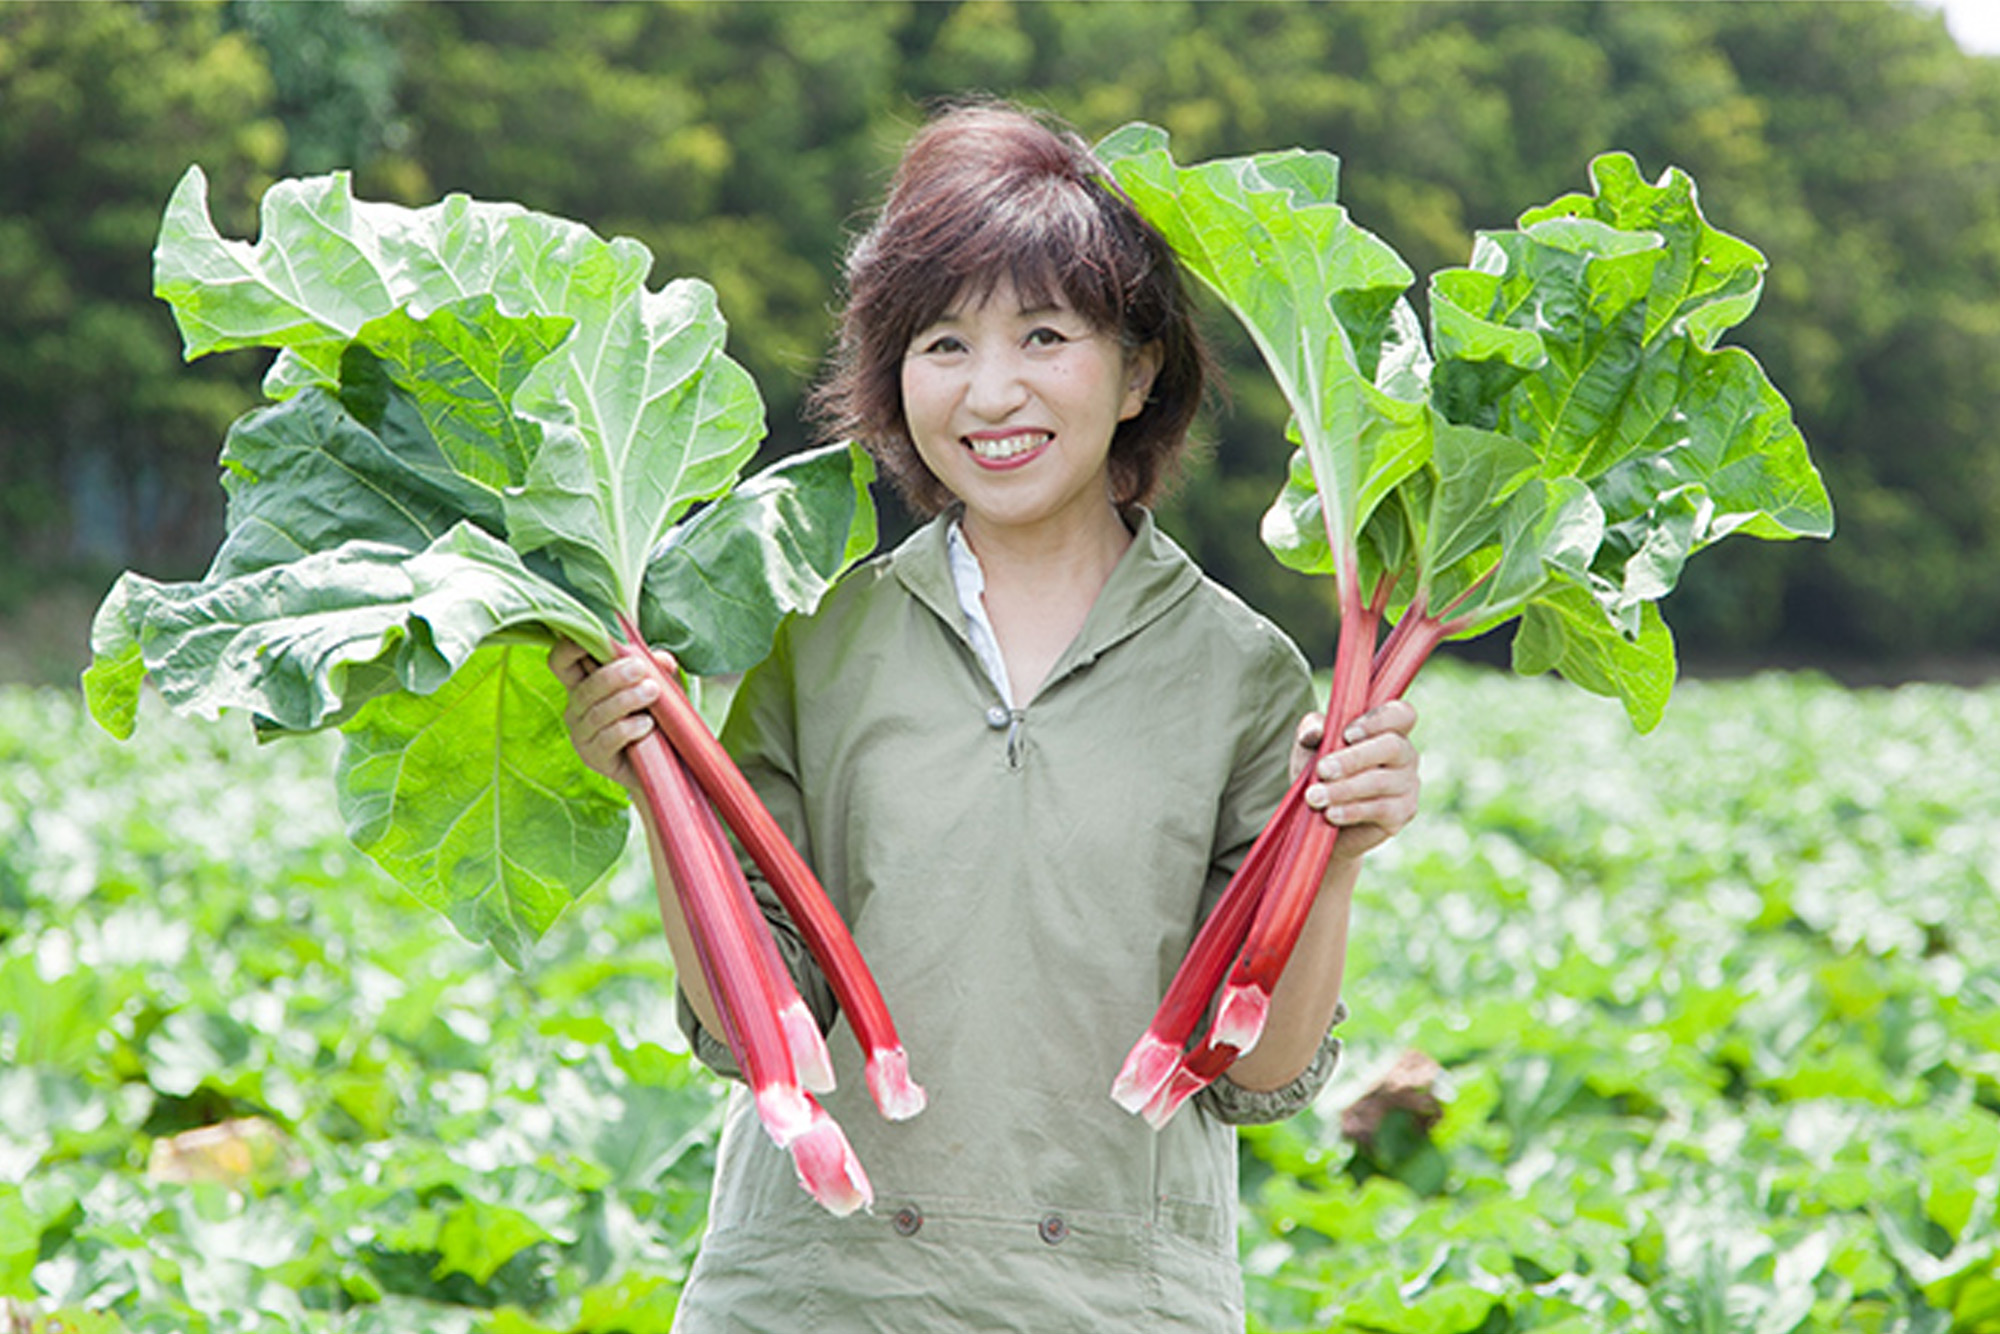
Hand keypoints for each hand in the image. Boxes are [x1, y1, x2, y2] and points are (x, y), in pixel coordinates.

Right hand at [548, 639, 672, 791]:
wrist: (662, 761)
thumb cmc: (652, 715)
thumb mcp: (655, 686)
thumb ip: (656, 669)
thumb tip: (664, 659)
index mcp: (583, 684)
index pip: (561, 663)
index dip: (568, 648)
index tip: (594, 637)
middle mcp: (576, 709)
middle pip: (584, 688)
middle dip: (613, 676)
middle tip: (640, 668)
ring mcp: (582, 735)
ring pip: (598, 713)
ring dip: (626, 699)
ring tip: (652, 692)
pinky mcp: (594, 757)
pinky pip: (608, 738)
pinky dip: (629, 728)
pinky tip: (647, 723)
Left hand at [1291, 699, 1419, 859]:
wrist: (1321, 817)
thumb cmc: (1322, 774)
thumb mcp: (1310, 747)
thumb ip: (1311, 729)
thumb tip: (1316, 730)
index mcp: (1388, 730)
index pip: (1401, 714)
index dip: (1378, 719)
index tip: (1347, 734)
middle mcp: (1405, 755)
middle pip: (1392, 746)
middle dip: (1353, 758)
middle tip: (1322, 770)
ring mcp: (1408, 784)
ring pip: (1380, 781)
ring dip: (1343, 789)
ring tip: (1315, 797)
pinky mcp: (1402, 813)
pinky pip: (1379, 809)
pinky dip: (1351, 810)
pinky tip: (1330, 813)